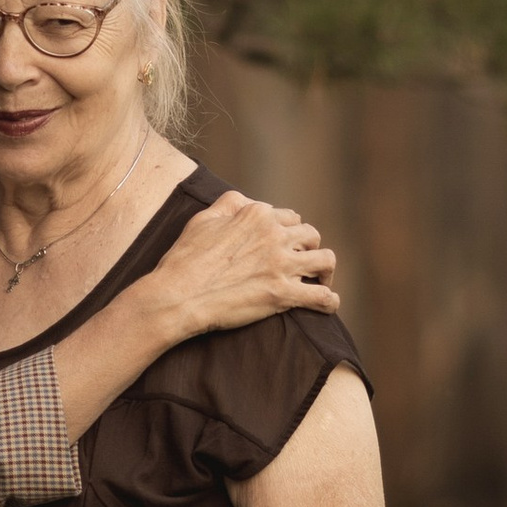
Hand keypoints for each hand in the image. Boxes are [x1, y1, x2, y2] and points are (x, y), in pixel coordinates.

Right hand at [145, 194, 337, 343]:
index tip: (283, 244)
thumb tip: (247, 201)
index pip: (289, 217)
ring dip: (325, 270)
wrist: (177, 296)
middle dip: (309, 247)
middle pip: (311, 235)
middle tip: (302, 262)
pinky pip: (322, 296)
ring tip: (321, 279)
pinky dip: (330, 301)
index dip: (287, 231)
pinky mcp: (283, 295)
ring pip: (325, 260)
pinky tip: (328, 304)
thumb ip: (229, 204)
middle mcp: (274, 235)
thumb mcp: (203, 219)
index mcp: (257, 215)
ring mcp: (281, 265)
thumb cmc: (185, 259)